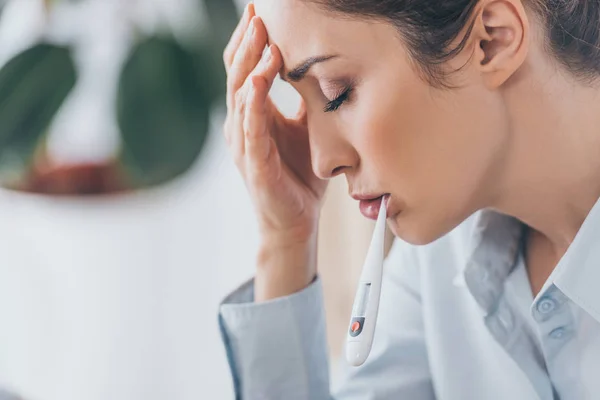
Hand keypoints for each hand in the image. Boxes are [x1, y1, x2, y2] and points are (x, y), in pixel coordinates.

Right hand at [223, 4, 327, 245]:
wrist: (295, 221)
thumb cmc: (298, 176)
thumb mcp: (306, 130)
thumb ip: (306, 101)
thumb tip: (322, 69)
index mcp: (253, 114)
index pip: (245, 68)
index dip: (251, 40)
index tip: (261, 10)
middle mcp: (242, 124)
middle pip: (238, 73)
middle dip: (248, 41)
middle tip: (258, 11)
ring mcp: (244, 143)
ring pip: (241, 95)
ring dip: (251, 63)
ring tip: (261, 34)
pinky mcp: (254, 163)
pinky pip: (251, 129)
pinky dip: (253, 103)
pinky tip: (258, 81)